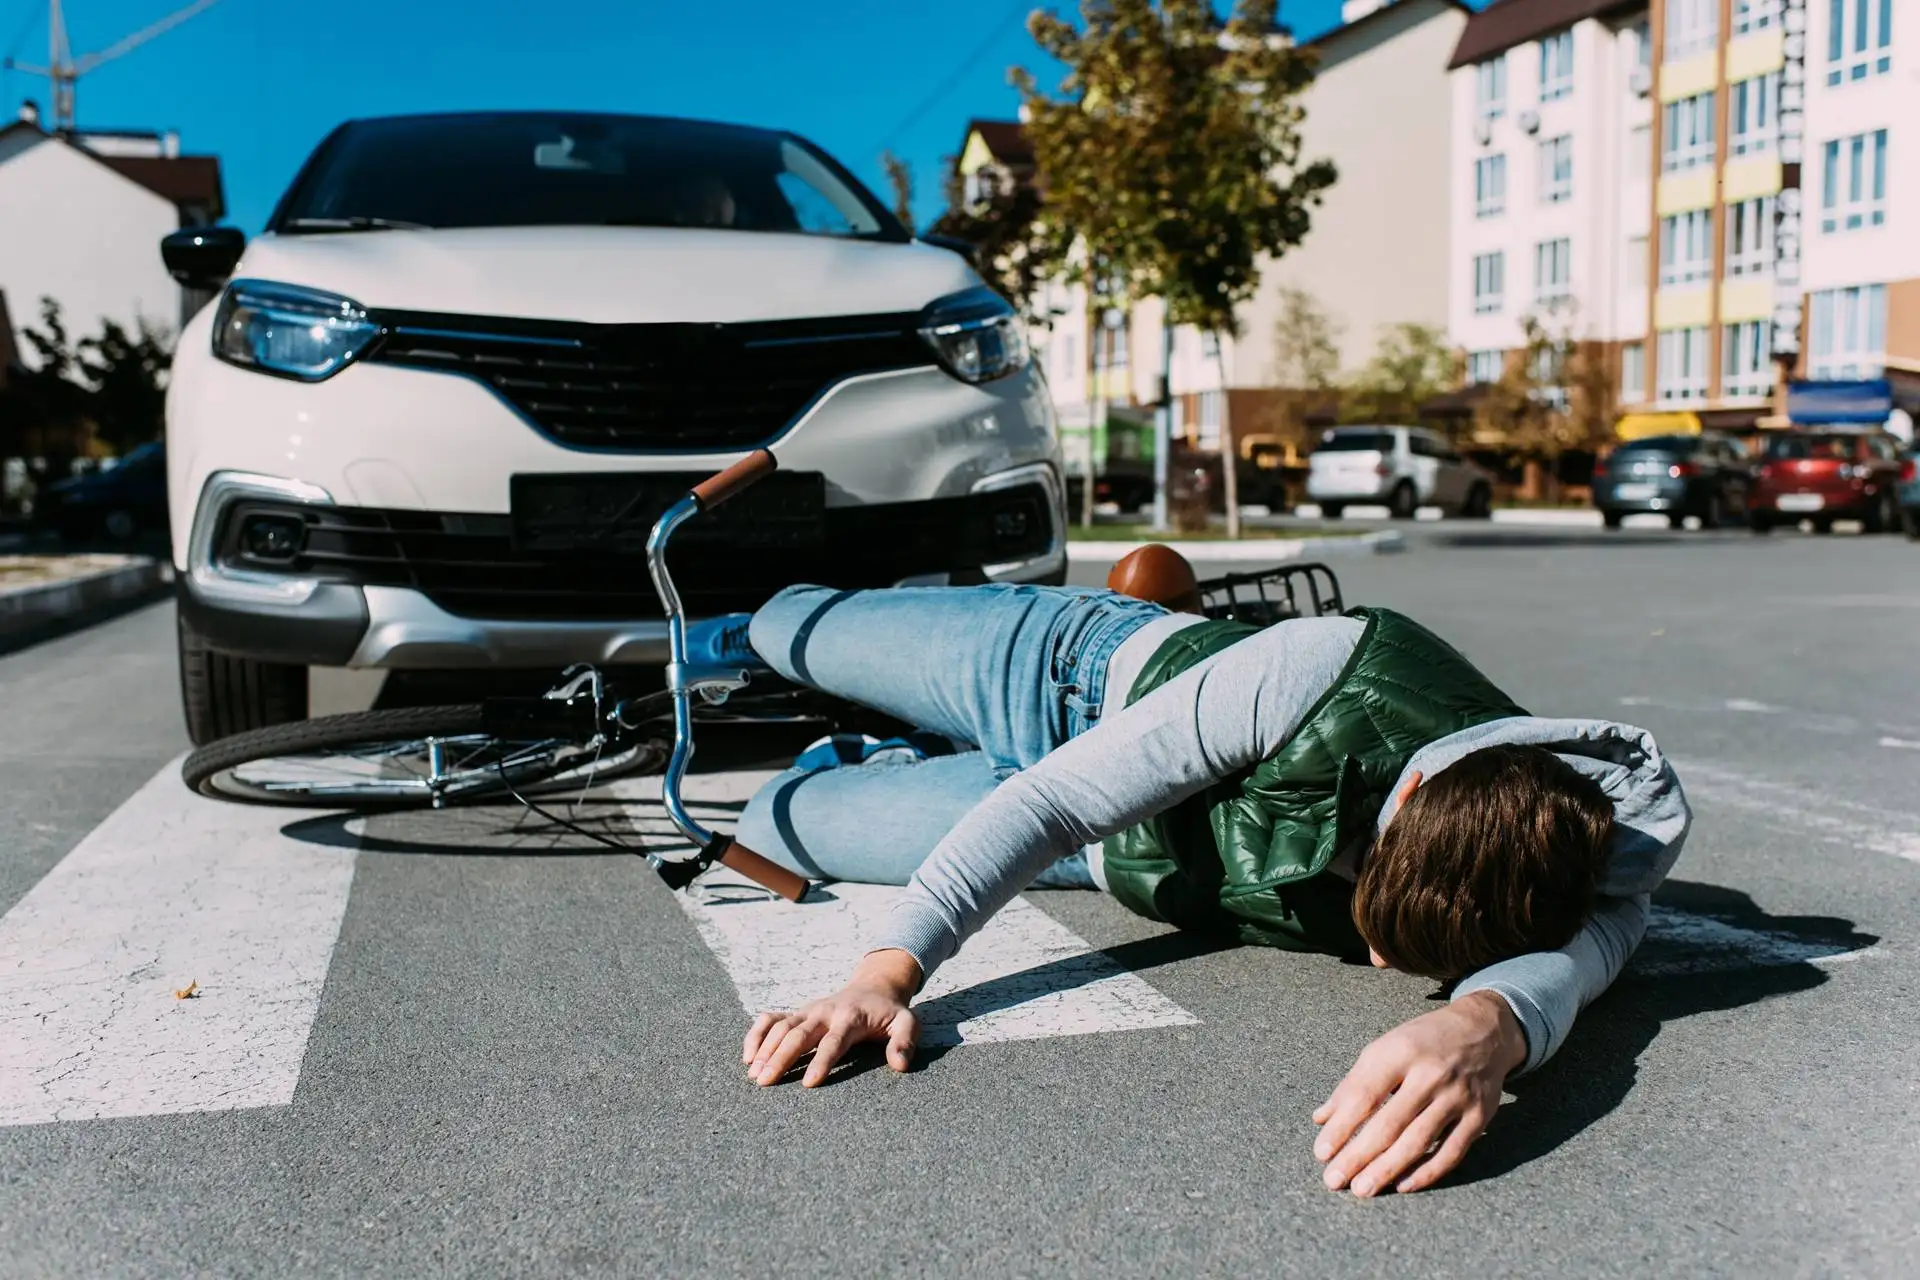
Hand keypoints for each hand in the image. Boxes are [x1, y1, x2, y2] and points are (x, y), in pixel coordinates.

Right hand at [742, 949, 922, 1087]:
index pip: (833, 1041)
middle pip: (799, 1034)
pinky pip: (770, 1019)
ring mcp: (807, 1010)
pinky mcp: (797, 1013)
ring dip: (764, 1049)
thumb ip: (905, 1042)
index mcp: (850, 1016)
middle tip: (765, 1081)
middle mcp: (824, 1011)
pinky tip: (747, 1056)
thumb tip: (900, 1065)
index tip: (807, 1084)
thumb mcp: (907, 1023)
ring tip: (753, 1075)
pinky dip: (756, 1034)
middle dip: (781, 1057)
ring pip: (780, 1027)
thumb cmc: (890, 1013)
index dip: (821, 1061)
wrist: (874, 987)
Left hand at [1312, 991, 1526, 1195]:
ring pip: (1418, 1141)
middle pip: (1389, 1124)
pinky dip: (1427, 1172)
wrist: (1484, 1029)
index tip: (1321, 1153)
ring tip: (1362, 1189)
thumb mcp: (1384, 1048)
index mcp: (1400, 1052)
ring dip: (1387, 1169)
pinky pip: (1452, 1151)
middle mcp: (1430, 1074)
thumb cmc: (1423, 1042)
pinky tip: (1403, 1185)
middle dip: (1358, 1156)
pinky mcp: (1480, 1116)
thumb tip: (1321, 1119)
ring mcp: (1457, 1096)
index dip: (1341, 1127)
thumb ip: (1353, 1084)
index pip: (1364, 1094)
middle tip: (1335, 1180)